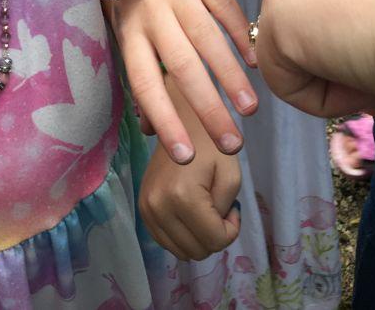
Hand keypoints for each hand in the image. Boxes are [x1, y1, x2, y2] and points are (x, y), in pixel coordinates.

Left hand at [107, 0, 257, 161]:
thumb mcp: (129, 30)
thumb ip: (143, 75)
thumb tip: (152, 131)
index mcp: (131, 31)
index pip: (145, 82)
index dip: (164, 119)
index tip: (185, 155)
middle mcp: (153, 12)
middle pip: (181, 67)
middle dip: (207, 109)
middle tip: (231, 144)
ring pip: (207, 39)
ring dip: (230, 78)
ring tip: (249, 110)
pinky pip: (225, 8)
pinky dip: (241, 36)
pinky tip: (256, 63)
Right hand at [139, 85, 240, 260]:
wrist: (178, 122)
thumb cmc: (210, 145)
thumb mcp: (232, 175)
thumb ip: (228, 212)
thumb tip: (214, 232)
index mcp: (182, 196)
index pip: (216, 240)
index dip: (231, 228)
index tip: (232, 206)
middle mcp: (158, 205)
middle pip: (198, 250)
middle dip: (214, 234)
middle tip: (218, 207)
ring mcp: (146, 208)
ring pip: (181, 251)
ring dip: (198, 237)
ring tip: (204, 209)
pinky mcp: (142, 209)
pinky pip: (166, 242)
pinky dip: (182, 236)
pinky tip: (189, 214)